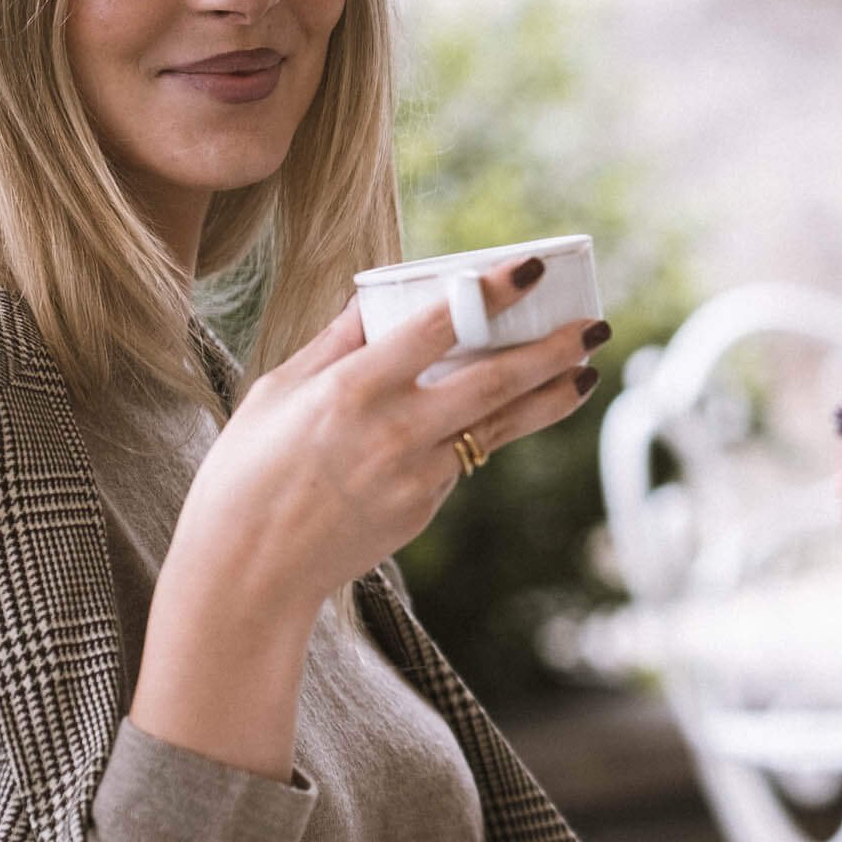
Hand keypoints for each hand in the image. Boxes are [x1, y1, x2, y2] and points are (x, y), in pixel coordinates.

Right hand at [131, 260, 607, 778]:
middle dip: (552, 350)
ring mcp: (415, 475)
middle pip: (494, 380)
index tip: (532, 269)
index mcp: (351, 389)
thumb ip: (336, 345)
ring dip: (551, 396)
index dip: (491, 294)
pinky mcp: (424, 507)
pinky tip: (511, 409)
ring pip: (501, 426)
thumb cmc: (247, 471)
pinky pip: (464, 457)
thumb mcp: (277, 391)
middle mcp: (394, 430)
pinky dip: (491, 430)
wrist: (247, 571)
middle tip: (594, 325)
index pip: (439, 327)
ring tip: (588, 371)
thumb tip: (377, 299)